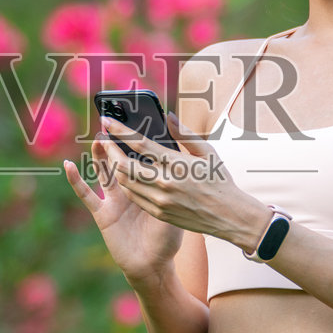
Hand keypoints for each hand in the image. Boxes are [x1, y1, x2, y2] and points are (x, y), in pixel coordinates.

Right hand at [63, 124, 183, 282]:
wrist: (154, 266)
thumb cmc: (168, 240)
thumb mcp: (175, 208)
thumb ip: (171, 185)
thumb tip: (175, 160)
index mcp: (148, 186)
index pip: (140, 157)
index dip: (135, 139)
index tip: (134, 119)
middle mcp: (129, 189)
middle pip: (121, 160)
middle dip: (116, 142)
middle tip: (111, 121)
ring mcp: (114, 200)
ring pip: (104, 172)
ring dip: (100, 155)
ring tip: (98, 138)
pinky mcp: (102, 213)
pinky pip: (87, 195)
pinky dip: (77, 181)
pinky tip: (68, 166)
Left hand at [64, 112, 265, 268]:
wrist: (229, 216)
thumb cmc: (220, 180)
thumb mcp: (207, 152)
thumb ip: (184, 134)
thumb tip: (167, 116)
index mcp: (177, 164)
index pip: (140, 144)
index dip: (120, 130)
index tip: (107, 120)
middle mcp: (166, 183)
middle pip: (125, 164)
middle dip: (110, 149)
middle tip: (103, 138)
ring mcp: (161, 200)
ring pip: (126, 181)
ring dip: (114, 166)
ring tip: (110, 154)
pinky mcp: (159, 213)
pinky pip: (134, 196)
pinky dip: (125, 183)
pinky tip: (123, 173)